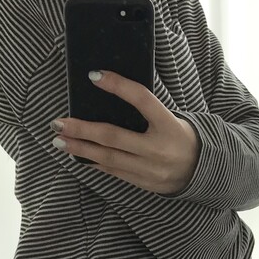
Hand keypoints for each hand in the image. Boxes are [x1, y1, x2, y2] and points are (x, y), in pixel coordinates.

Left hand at [50, 69, 199, 195]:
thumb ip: (145, 109)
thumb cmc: (179, 136)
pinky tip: (78, 155)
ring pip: (108, 158)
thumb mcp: (170, 118)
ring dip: (81, 149)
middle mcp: (158, 149)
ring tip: (60, 141)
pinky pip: (113, 171)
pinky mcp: (143, 182)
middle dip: (82, 129)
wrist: (200, 171)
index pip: (142, 99)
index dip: (118, 86)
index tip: (93, 75)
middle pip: (113, 137)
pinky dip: (94, 162)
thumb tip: (110, 94)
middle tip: (58, 123)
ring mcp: (149, 169)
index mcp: (168, 124)